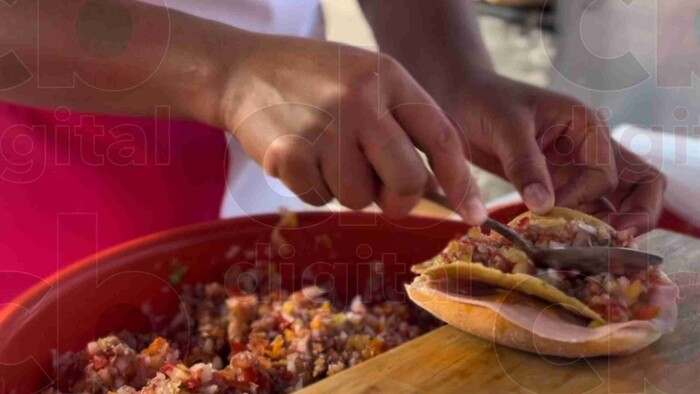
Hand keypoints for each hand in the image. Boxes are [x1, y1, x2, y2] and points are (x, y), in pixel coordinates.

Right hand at [217, 33, 485, 222]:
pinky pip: (320, 199)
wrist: (242, 69)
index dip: (462, 182)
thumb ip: (402, 123)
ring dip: (345, 189)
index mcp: (388, 77)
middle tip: (382, 194)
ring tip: (324, 154)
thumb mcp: (366, 80)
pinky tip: (299, 155)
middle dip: (399, 199)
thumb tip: (436, 186)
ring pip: (359, 198)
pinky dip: (312, 188)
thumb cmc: (313, 81)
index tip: (474, 214)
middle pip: (408, 181)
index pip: (441, 137)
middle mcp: (361, 100)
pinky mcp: (290, 153)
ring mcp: (325, 127)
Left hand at [443, 72, 663, 231]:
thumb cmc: (485, 101)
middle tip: (617, 243)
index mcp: (587, 125)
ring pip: (617, 202)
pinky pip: (585, 209)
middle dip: (637, 216)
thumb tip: (544, 207)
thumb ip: (525, 164)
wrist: (462, 101)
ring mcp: (578, 168)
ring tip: (592, 251)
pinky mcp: (559, 184)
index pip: (605, 174)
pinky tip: (566, 243)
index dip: (581, 198)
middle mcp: (592, 147)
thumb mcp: (505, 127)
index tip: (548, 209)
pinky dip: (582, 227)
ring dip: (610, 226)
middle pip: (639, 184)